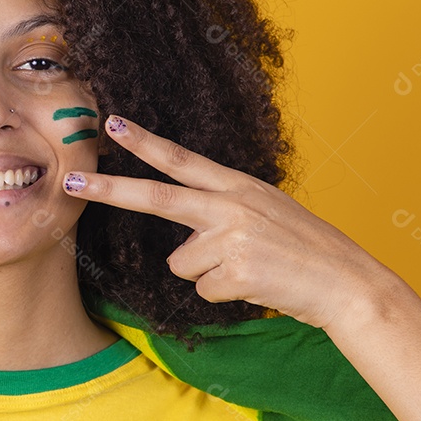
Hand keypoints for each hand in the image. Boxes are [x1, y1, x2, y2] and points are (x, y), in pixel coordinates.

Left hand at [62, 114, 399, 329]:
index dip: (144, 142)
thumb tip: (182, 242)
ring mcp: (233, 237)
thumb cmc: (305, 252)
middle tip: (70, 183)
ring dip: (207, 275)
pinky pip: (202, 290)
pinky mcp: (236, 271)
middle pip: (156, 198)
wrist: (349, 284)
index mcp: (238, 187)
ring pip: (181, 264)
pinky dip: (224, 296)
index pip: (181, 159)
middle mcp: (231, 205)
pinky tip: (256, 287)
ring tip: (249, 271)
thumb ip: (224, 212)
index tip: (111, 124)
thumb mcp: (267, 213)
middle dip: (108, 190)